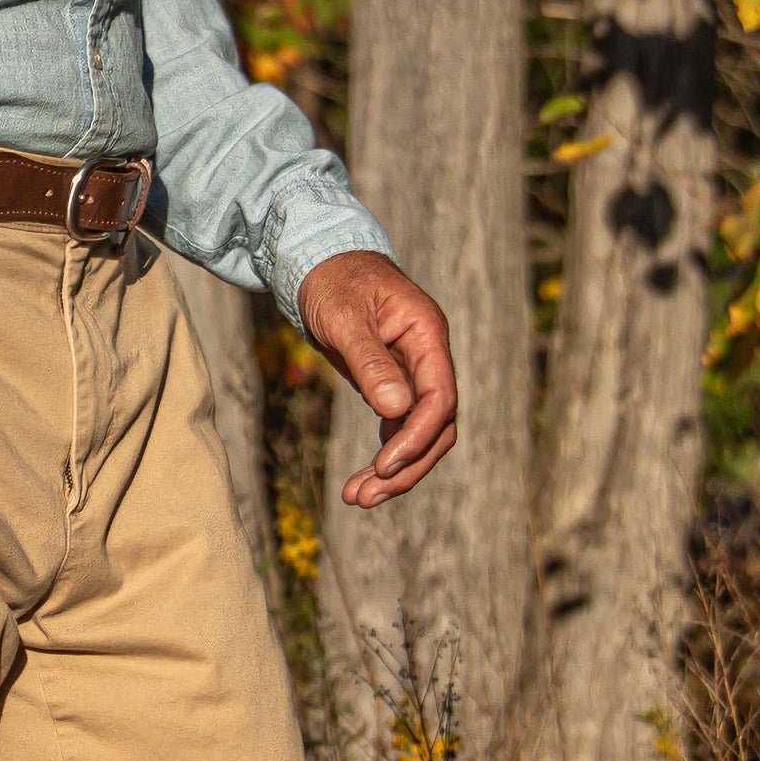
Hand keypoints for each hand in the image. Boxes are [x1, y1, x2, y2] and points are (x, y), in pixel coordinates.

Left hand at [298, 251, 458, 506]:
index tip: (384, 464)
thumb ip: (370, 361)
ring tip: (357, 498)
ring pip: (419, 433)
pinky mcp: (393, 383)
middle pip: (437, 425)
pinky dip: (384, 454)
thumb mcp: (344, 317)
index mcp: (426, 334)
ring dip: (394, 469)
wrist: (319, 262)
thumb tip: (396, 410)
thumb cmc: (332, 281)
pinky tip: (362, 480)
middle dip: (406, 465)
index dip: (417, 436)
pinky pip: (399, 427)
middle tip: (365, 496)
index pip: (440, 397)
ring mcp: (413, 372)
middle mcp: (427, 357)